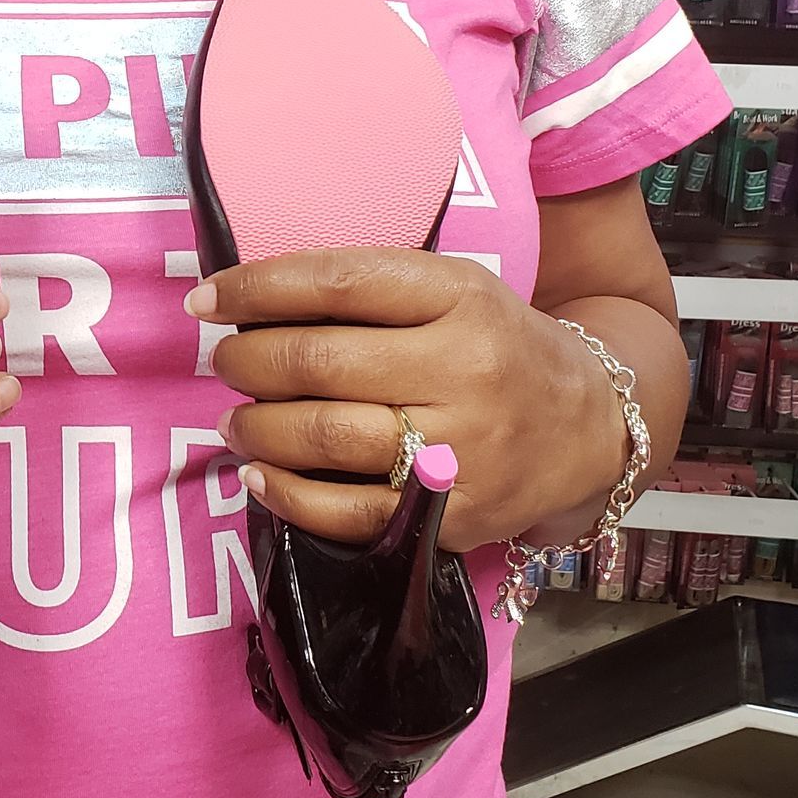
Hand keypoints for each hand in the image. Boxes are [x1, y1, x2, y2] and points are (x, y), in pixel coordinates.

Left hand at [190, 249, 629, 555]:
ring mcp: (462, 447)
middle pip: (320, 362)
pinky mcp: (454, 515)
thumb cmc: (496, 346)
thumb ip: (365, 292)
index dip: (257, 290)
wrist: (590, 425)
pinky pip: (349, 511)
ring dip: (258, 429)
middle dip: (248, 363)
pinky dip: (288, 495)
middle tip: (225, 364)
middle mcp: (463, 368)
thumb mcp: (451, 290)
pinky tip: (261, 476)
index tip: (207, 301)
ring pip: (326, 436)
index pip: (337, 283)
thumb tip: (247, 307)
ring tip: (235, 422)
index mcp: (459, 296)